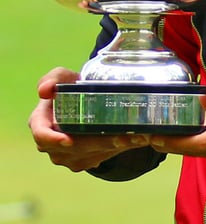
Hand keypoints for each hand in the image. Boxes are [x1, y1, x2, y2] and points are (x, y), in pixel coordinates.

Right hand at [30, 68, 150, 171]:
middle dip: (98, 143)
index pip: (42, 135)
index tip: (69, 140)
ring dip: (111, 147)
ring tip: (133, 137)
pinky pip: (98, 158)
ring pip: (89, 155)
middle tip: (121, 137)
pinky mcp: (81, 161)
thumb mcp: (62, 77)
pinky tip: (132, 140)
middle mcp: (49, 144)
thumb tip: (45, 90)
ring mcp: (64, 156)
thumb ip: (53, 78)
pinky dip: (116, 150)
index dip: (53, 140)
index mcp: (40, 123)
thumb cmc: (70, 87)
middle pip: (73, 148)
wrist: (86, 99)